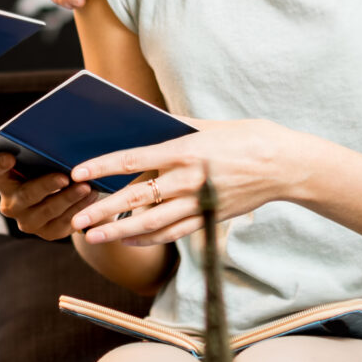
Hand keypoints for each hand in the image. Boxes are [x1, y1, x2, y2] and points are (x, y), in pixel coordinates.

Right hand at [0, 153, 93, 239]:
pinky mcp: (47, 232)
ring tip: (86, 187)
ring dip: (68, 198)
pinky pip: (63, 223)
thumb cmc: (49, 166)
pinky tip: (91, 197)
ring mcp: (28, 221)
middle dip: (47, 185)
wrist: (64, 195)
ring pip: (48, 210)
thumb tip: (59, 137)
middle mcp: (10, 203)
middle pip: (26, 194)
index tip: (10, 156)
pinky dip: (79, 209)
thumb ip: (41, 149)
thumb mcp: (42, 157)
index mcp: (3, 178)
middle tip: (65, 177)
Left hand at [68, 119, 307, 247]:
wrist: (284, 165)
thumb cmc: (246, 137)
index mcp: (186, 150)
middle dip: (103, 210)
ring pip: (152, 223)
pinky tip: (128, 240)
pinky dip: (148, 239)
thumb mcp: (208, 125)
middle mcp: (189, 179)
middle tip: (77, 221)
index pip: (134, 159)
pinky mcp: (210, 218)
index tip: (78, 172)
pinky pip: (173, 233)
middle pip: (137, 198)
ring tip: (94, 237)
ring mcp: (200, 202)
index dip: (103, 167)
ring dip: (119, 231)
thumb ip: (174, 126)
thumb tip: (143, 122)